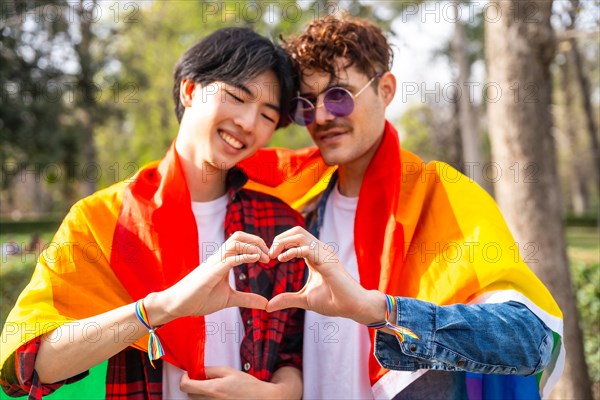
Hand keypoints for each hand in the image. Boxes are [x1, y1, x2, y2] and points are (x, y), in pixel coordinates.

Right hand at [148, 232, 269, 324]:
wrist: (177, 304)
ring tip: (265, 258)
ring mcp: (215, 262)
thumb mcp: (229, 299)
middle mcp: (219, 257)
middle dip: (257, 240)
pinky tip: (256, 259)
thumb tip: (266, 303)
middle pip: (239, 235)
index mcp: (223, 260)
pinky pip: (230, 258)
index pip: (241, 241)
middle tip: (270, 254)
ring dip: (254, 246)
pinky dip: (245, 256)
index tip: (269, 257)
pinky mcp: (211, 272)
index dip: (257, 245)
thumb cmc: (199, 299)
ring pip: (235, 241)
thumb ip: (247, 299)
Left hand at [180, 366, 299, 398]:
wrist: (261, 399)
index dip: (184, 379)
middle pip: (189, 394)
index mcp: (212, 389)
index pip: (186, 386)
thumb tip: (199, 370)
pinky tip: (219, 394)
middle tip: (203, 379)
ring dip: (200, 393)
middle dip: (192, 385)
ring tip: (214, 387)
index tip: (188, 375)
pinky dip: (207, 399)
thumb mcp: (229, 371)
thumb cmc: (247, 385)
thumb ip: (211, 370)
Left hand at [267, 226, 386, 324]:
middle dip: (279, 239)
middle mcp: (320, 250)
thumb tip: (268, 306)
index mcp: (315, 255)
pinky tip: (282, 259)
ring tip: (274, 255)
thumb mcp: (305, 299)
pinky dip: (291, 250)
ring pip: (299, 234)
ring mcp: (324, 253)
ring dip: (283, 242)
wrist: (354, 307)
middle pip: (296, 231)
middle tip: (269, 255)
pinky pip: (306, 247)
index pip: (296, 238)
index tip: (269, 258)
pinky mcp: (327, 260)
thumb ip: (287, 299)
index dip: (280, 244)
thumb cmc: (334, 301)